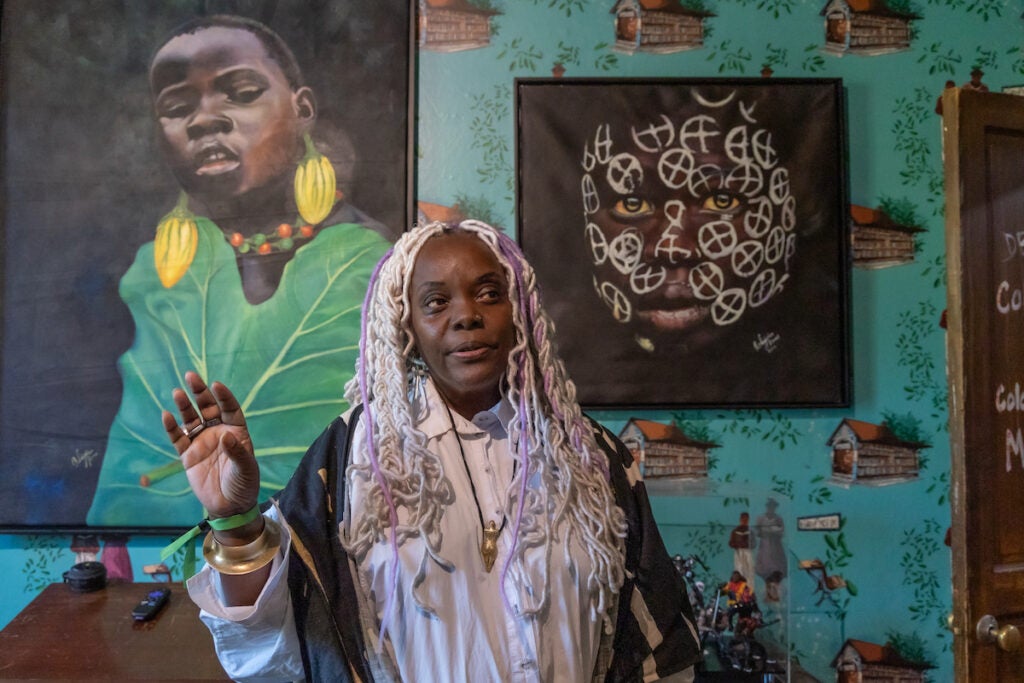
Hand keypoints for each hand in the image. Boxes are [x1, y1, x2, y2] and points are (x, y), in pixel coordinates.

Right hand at [162, 371, 259, 522]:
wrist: (230, 506)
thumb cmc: (244, 485)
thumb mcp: (246, 469)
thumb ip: (237, 452)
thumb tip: (225, 436)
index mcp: (236, 432)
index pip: (229, 409)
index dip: (223, 397)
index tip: (216, 385)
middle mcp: (218, 433)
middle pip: (208, 408)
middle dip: (200, 392)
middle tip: (191, 376)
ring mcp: (202, 443)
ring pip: (191, 420)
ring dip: (184, 406)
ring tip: (177, 392)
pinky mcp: (188, 456)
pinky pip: (178, 438)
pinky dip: (172, 428)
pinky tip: (166, 416)